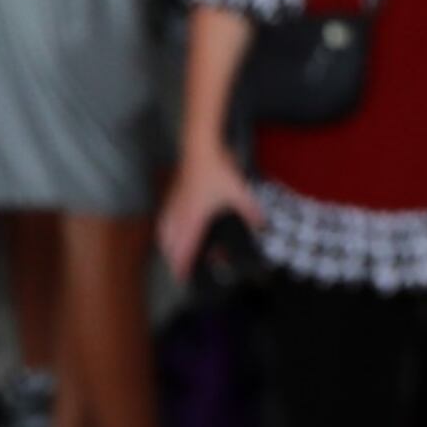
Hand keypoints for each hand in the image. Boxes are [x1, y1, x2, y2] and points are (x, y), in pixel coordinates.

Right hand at [157, 144, 262, 280]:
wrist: (199, 149)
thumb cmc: (216, 171)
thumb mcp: (239, 193)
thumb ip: (251, 212)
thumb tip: (262, 225)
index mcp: (194, 218)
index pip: (186, 248)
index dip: (183, 265)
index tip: (182, 278)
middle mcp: (179, 214)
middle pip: (171, 244)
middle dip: (174, 259)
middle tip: (180, 269)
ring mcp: (173, 204)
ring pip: (165, 232)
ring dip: (169, 245)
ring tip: (173, 253)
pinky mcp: (172, 195)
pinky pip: (165, 219)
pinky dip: (166, 230)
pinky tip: (170, 229)